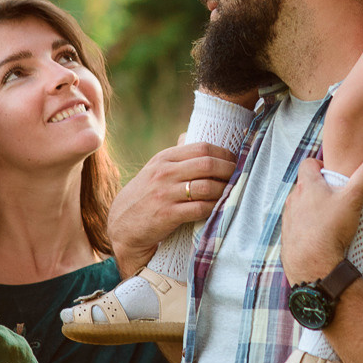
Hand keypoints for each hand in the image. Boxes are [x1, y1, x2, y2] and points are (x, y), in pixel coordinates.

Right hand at [107, 140, 239, 274]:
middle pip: (208, 164)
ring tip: (234, 193)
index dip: (224, 153)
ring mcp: (165, 194)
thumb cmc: (143, 197)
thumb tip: (188, 136)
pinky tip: (221, 208)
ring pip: (207, 186)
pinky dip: (215, 208)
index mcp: (164, 158)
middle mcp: (164, 173)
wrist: (122, 227)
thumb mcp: (154, 170)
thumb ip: (173, 155)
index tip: (236, 161)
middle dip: (230, 170)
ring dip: (226, 190)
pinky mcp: (167, 215)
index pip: (202, 148)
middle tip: (241, 176)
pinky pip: (200, 208)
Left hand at [279, 148, 362, 283]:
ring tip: (329, 218)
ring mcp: (288, 217)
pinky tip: (320, 235)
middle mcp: (293, 198)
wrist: (312, 264)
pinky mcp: (287, 235)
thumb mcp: (353, 198)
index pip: (308, 164)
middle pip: (305, 185)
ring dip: (311, 207)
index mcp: (307, 185)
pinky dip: (306, 226)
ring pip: (300, 205)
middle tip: (337, 197)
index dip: (320, 165)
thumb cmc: (331, 228)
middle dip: (319, 188)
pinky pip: (296, 224)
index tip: (333, 174)